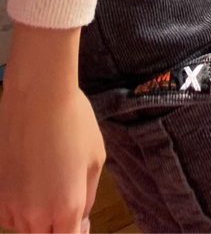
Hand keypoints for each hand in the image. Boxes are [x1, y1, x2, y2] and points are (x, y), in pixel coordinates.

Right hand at [0, 23, 104, 233]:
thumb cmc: (74, 123)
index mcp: (66, 208)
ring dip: (38, 218)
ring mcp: (11, 206)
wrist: (37, 97)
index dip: (76, 233)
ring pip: (26, 228)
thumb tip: (79, 220)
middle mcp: (36, 215)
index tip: (79, 222)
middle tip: (66, 196)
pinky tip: (29, 183)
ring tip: (48, 182)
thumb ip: (87, 196)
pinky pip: (8, 216)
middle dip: (57, 225)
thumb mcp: (95, 158)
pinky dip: (19, 209)